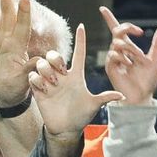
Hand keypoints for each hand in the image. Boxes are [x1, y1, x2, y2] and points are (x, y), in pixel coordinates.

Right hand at [30, 23, 123, 138]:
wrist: (67, 129)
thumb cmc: (81, 116)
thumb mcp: (94, 105)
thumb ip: (106, 97)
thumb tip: (123, 96)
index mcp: (76, 76)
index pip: (78, 53)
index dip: (80, 40)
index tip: (81, 27)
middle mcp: (62, 76)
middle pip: (54, 55)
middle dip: (56, 59)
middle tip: (61, 72)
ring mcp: (49, 82)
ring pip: (42, 63)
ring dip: (47, 71)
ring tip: (54, 84)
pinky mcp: (39, 90)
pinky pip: (33, 76)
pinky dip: (38, 81)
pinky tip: (44, 90)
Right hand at [100, 6, 156, 105]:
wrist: (143, 96)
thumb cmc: (148, 80)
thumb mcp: (155, 59)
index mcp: (128, 48)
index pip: (117, 30)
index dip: (109, 18)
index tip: (102, 9)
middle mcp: (119, 52)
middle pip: (118, 31)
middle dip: (128, 29)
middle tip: (140, 33)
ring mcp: (114, 59)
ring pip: (118, 43)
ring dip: (131, 48)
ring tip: (139, 59)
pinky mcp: (110, 67)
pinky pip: (114, 55)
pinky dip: (124, 57)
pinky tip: (129, 65)